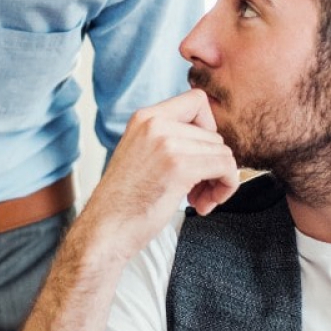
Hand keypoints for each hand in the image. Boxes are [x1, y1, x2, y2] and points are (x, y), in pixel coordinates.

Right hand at [78, 89, 239, 254]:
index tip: (198, 154)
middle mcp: (156, 124)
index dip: (208, 128)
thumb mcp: (141, 154)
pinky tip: (203, 205)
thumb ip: (169, 139)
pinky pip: (226, 168)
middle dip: (213, 164)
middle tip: (197, 191)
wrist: (104, 230)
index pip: (197, 100)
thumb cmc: (123, 202)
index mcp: (145, 117)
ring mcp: (168, 143)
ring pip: (223, 152)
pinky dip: (226, 188)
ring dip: (219, 180)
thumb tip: (213, 142)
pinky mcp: (180, 167)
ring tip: (198, 200)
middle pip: (214, 134)